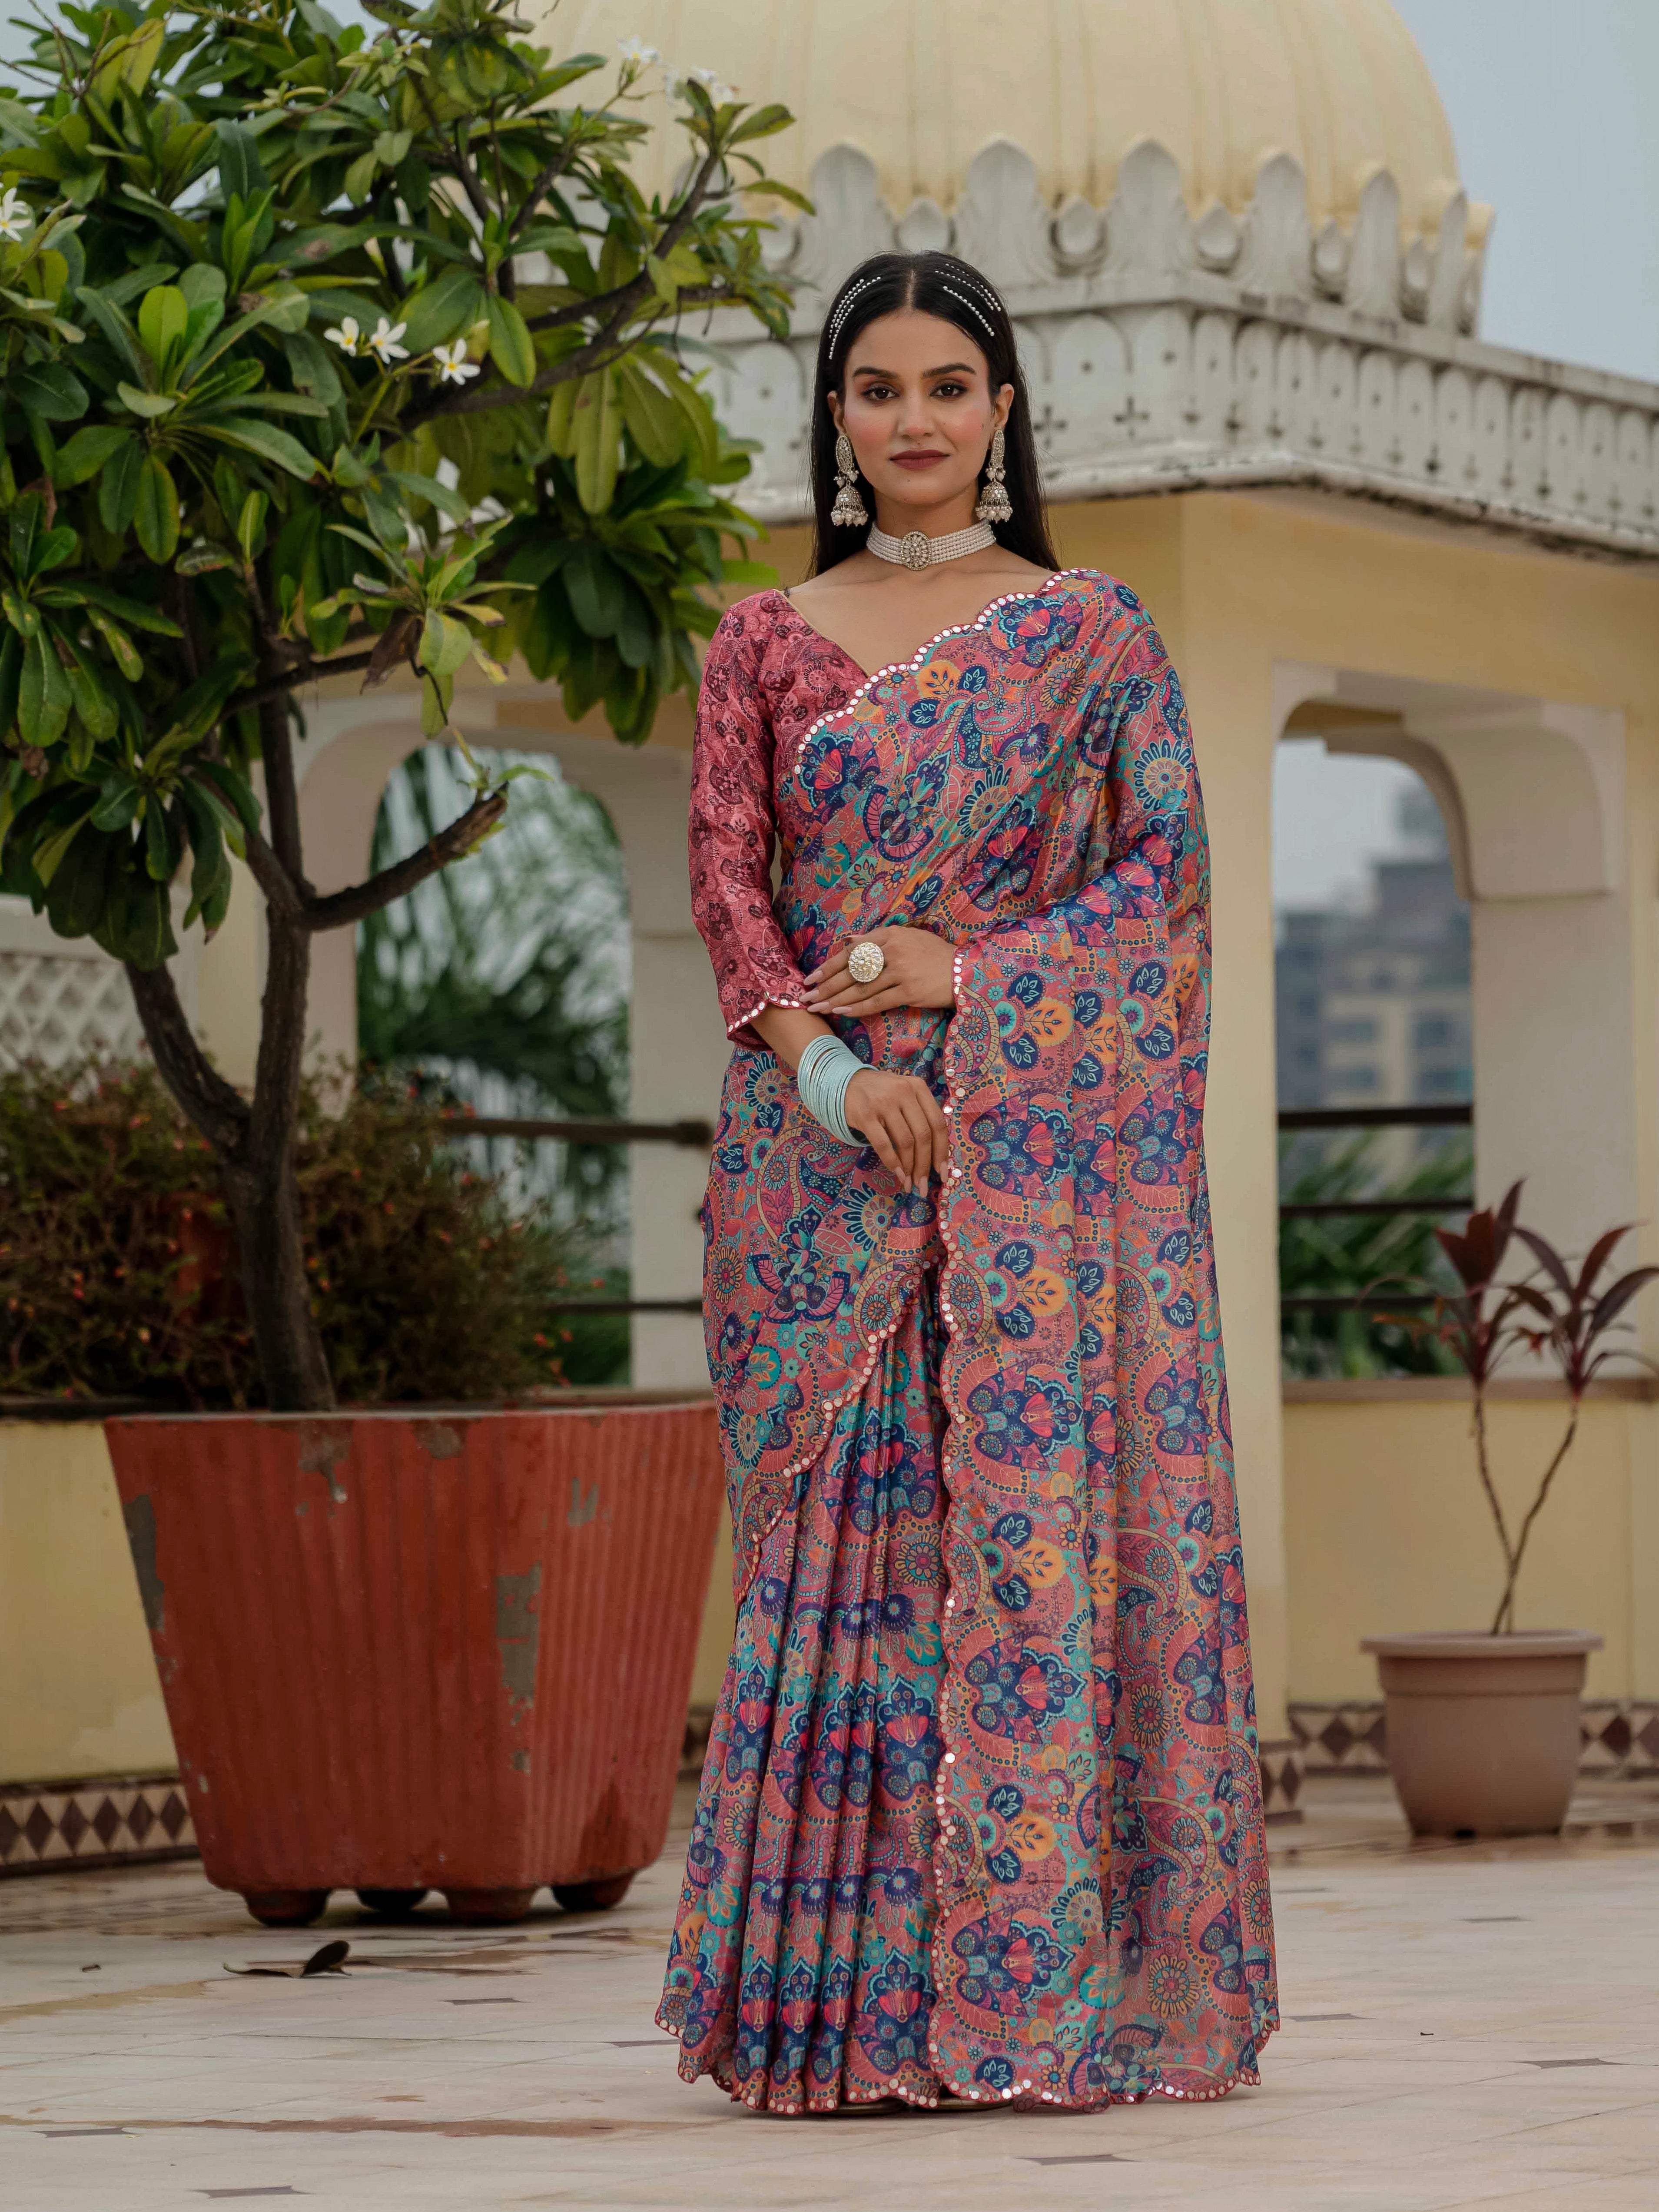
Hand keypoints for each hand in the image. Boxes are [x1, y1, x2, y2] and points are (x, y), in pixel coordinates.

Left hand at [804, 926, 955, 1016]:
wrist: (965, 971)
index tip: (811, 978)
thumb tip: (849, 941)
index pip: (851, 952)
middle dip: (826, 986)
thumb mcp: (907, 938)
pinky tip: (842, 1013)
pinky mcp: (909, 990)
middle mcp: (892, 950)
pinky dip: (857, 1008)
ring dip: (836, 1000)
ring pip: (860, 988)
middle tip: (806, 997)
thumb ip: (878, 940)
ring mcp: (900, 971)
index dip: (829, 966)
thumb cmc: (934, 955)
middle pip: (851, 971)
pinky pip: (877, 1002)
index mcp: (889, 935)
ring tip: (818, 1008)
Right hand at [844, 1069, 948, 1195]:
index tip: (942, 1172)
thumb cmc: (880, 1093)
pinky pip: (883, 1144)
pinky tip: (897, 1173)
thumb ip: (920, 1114)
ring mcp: (884, 1102)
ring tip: (909, 1182)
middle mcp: (904, 1092)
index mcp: (918, 1087)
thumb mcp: (905, 1094)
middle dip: (925, 1165)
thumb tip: (935, 1154)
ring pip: (905, 1141)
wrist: (845, 1083)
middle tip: (923, 1184)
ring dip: (909, 1167)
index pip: (937, 1123)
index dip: (942, 1151)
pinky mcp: (865, 1115)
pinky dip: (892, 1162)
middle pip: (923, 1135)